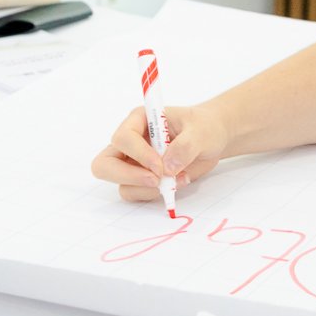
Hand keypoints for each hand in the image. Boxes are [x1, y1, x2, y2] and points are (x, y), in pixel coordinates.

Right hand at [90, 103, 229, 202]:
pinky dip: (154, 194)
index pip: (122, 138)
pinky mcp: (142, 179)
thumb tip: (167, 167)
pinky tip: (175, 183)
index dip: (139, 155)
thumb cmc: (203, 127)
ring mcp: (133, 163)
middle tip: (156, 181)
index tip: (161, 167)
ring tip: (176, 180)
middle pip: (104, 165)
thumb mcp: (200, 132)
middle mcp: (130, 142)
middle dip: (127, 176)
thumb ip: (185, 146)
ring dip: (146, 189)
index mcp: (138, 120)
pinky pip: (136, 193)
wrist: (211, 139)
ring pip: (120, 184)